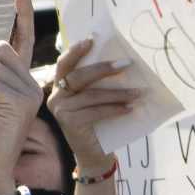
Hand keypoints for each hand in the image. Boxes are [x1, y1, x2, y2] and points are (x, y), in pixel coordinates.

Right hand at [47, 35, 140, 172]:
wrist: (95, 154)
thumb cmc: (99, 123)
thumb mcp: (96, 99)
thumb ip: (98, 84)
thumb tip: (121, 63)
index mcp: (59, 86)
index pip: (64, 64)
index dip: (75, 51)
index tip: (91, 40)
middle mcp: (55, 96)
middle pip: (78, 76)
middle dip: (103, 68)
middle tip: (126, 64)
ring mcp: (60, 110)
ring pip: (91, 95)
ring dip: (118, 93)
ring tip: (139, 92)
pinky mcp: (69, 123)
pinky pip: (95, 111)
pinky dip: (115, 109)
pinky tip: (130, 108)